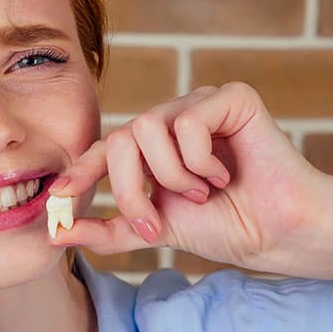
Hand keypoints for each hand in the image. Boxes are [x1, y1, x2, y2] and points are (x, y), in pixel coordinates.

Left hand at [49, 82, 326, 274]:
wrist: (274, 233)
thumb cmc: (222, 226)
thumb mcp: (154, 229)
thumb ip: (108, 230)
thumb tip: (59, 234)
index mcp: (149, 149)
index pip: (102, 150)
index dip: (79, 172)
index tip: (58, 199)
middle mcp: (169, 121)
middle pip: (119, 139)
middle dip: (130, 190)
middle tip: (155, 223)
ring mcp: (197, 105)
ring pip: (147, 128)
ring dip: (172, 176)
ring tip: (203, 192)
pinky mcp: (229, 97)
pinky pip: (187, 123)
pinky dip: (200, 161)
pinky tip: (225, 173)